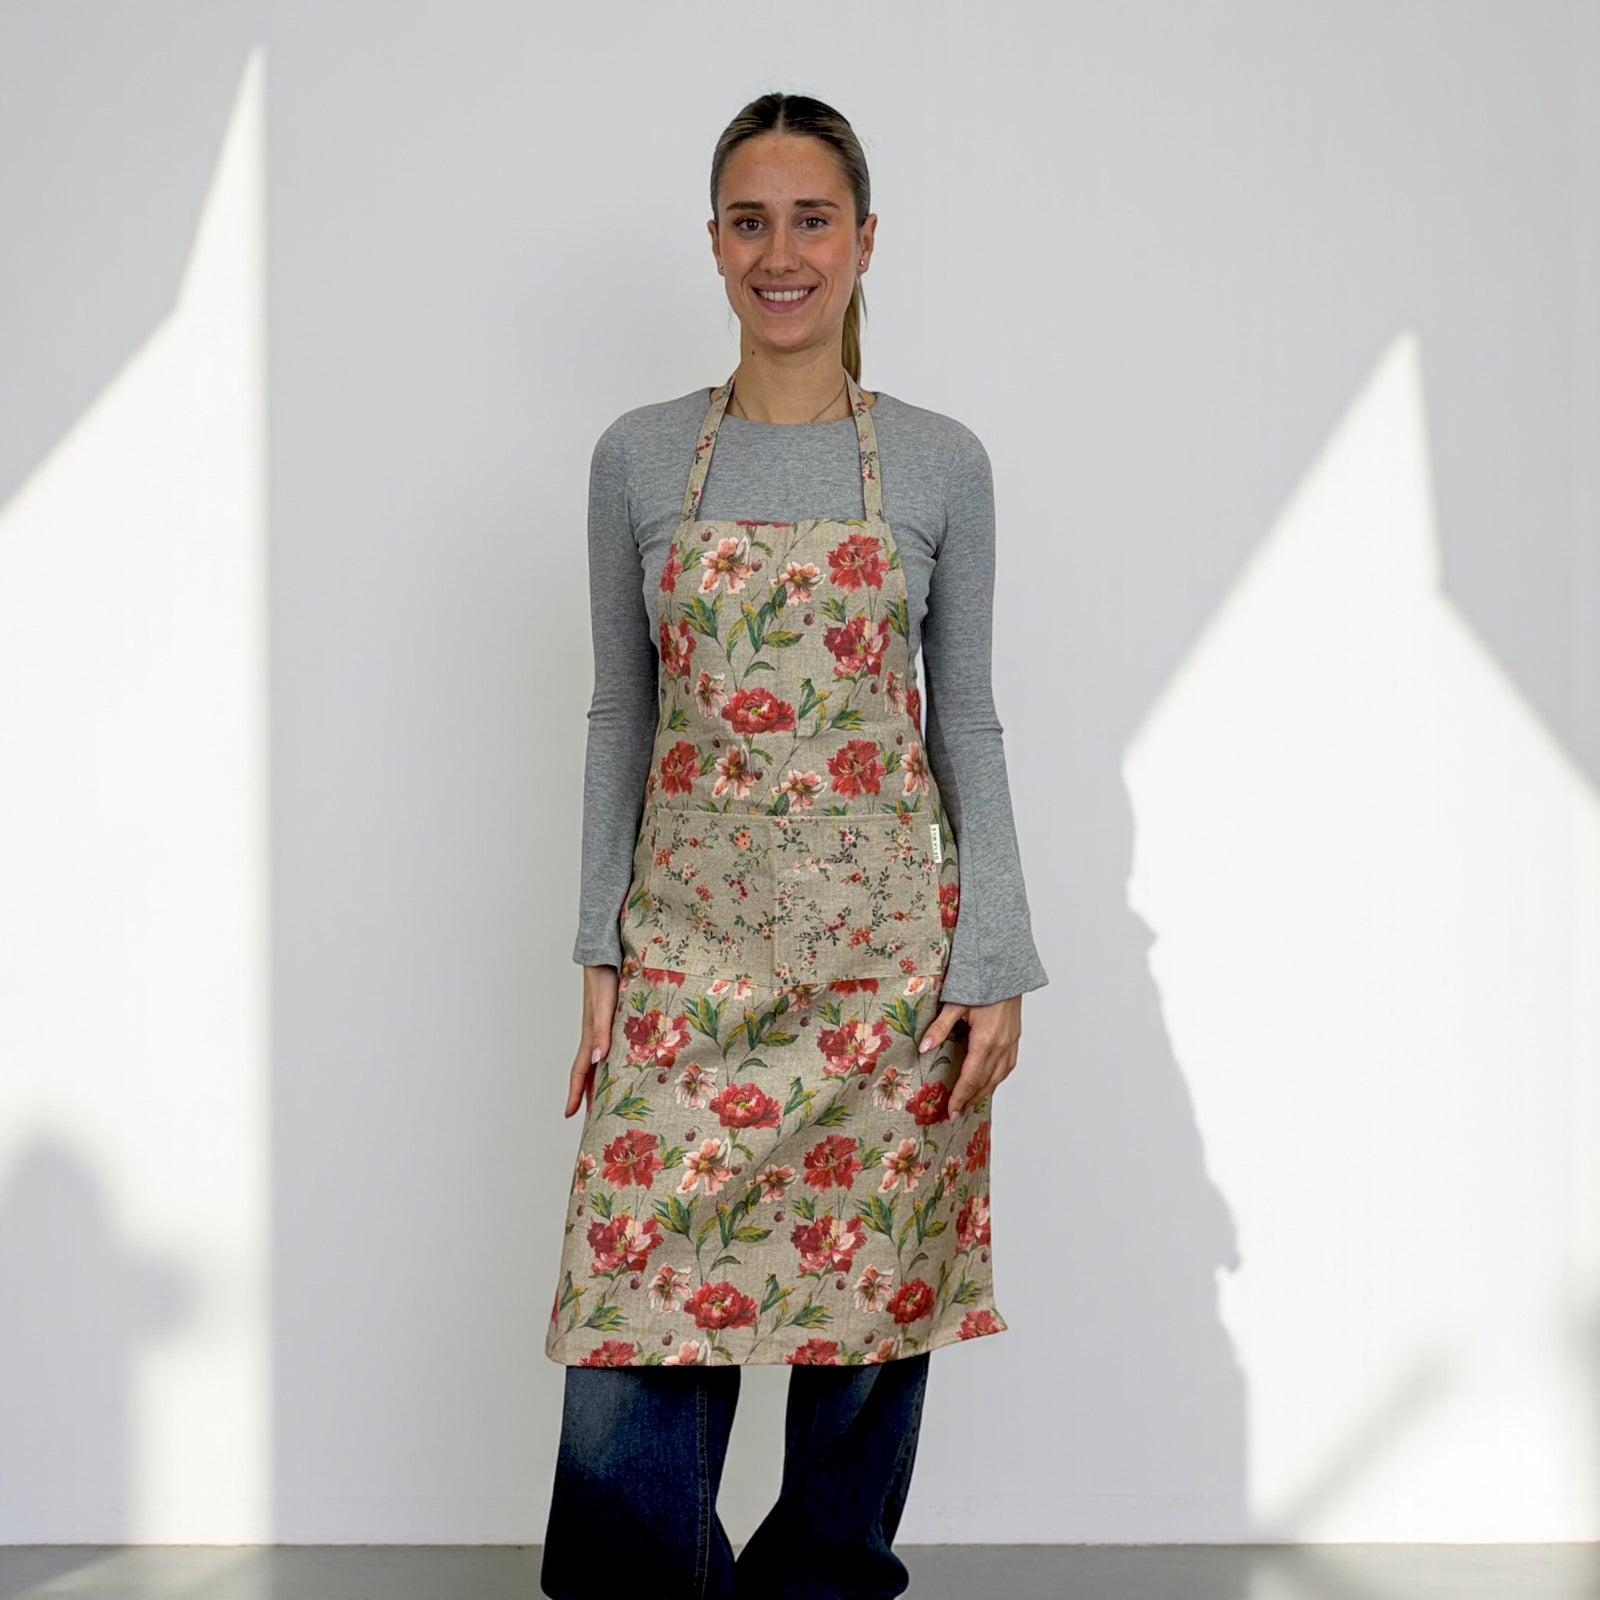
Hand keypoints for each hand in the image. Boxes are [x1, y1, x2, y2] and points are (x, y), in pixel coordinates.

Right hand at [567, 965, 618, 1117]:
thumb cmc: (605, 979)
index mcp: (590, 1036)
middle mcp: (595, 1035)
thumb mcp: (603, 1007)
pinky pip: (611, 1045)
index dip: (574, 1094)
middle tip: (594, 1118)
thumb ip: (601, 1032)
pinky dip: (614, 1059)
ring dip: (602, 1079)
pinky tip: (625, 1061)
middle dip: (589, 1094)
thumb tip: (597, 1059)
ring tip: (609, 1097)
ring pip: (600, 1060)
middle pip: (589, 1071)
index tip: (568, 1115)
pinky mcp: (613, 1018)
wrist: (607, 955)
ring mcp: (603, 1027)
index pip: (580, 1072)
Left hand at [918, 993, 1022, 1116]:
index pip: (971, 1077)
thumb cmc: (980, 983)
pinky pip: (1008, 1066)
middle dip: (970, 1099)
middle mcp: (1001, 1045)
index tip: (951, 1111)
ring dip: (984, 1092)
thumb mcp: (955, 1004)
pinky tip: (989, 1082)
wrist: (1004, 968)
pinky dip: (997, 1078)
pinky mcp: (1015, 1037)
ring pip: (999, 1077)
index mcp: (986, 1040)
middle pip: (985, 1082)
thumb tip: (923, 1048)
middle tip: (956, 1112)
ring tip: (970, 1102)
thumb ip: (939, 1028)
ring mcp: (1011, 1042)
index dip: (960, 1096)